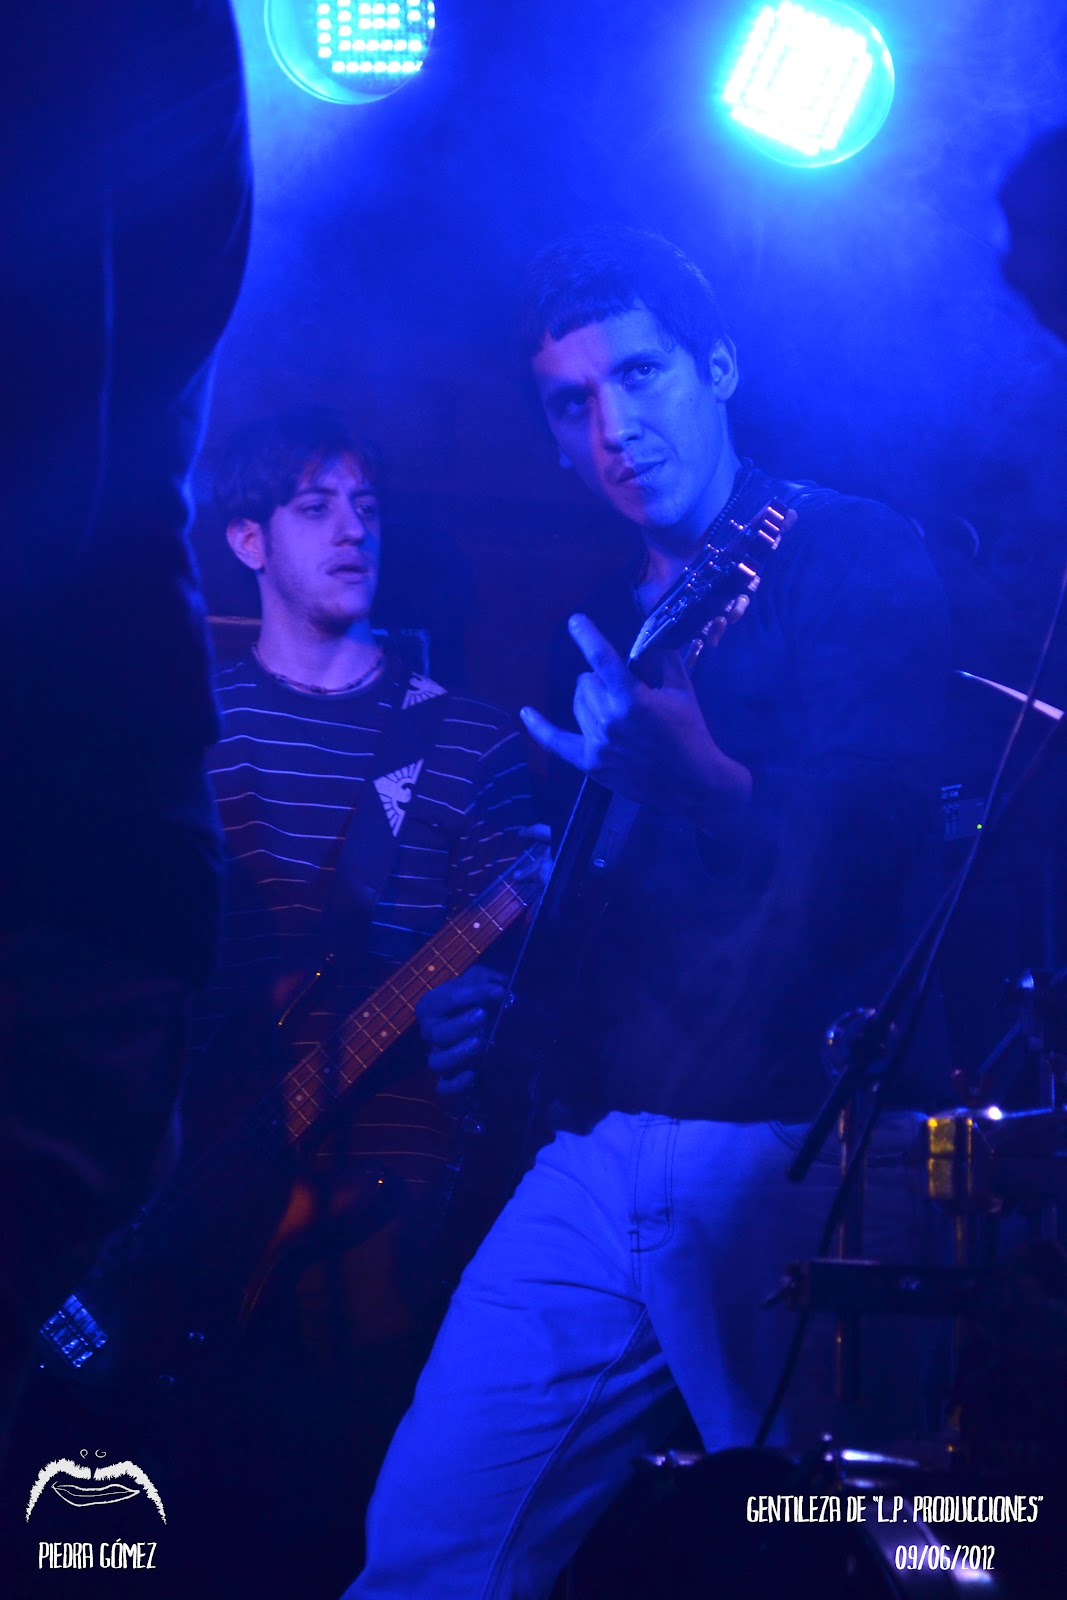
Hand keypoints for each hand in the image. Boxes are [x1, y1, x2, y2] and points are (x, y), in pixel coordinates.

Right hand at [416, 964, 507, 1098]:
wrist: (473, 1020)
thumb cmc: (471, 998)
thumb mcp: (476, 980)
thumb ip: (485, 977)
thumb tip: (500, 981)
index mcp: (431, 1006)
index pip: (446, 999)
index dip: (473, 993)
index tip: (499, 991)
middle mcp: (430, 1032)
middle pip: (437, 1033)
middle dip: (461, 1024)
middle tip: (483, 1015)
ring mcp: (437, 1056)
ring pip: (437, 1062)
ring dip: (457, 1053)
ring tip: (479, 1042)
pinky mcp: (448, 1077)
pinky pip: (443, 1088)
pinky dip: (455, 1084)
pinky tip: (473, 1074)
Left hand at [520, 615, 751, 822]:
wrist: (691, 781)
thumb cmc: (689, 733)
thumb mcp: (683, 692)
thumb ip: (665, 661)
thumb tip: (651, 638)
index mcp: (633, 700)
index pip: (602, 660)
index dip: (587, 637)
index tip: (575, 621)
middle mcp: (610, 720)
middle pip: (587, 683)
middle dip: (601, 679)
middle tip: (621, 690)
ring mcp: (597, 743)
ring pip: (577, 704)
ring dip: (589, 698)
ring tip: (609, 705)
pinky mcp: (590, 763)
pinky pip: (556, 742)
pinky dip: (539, 727)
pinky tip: (525, 713)